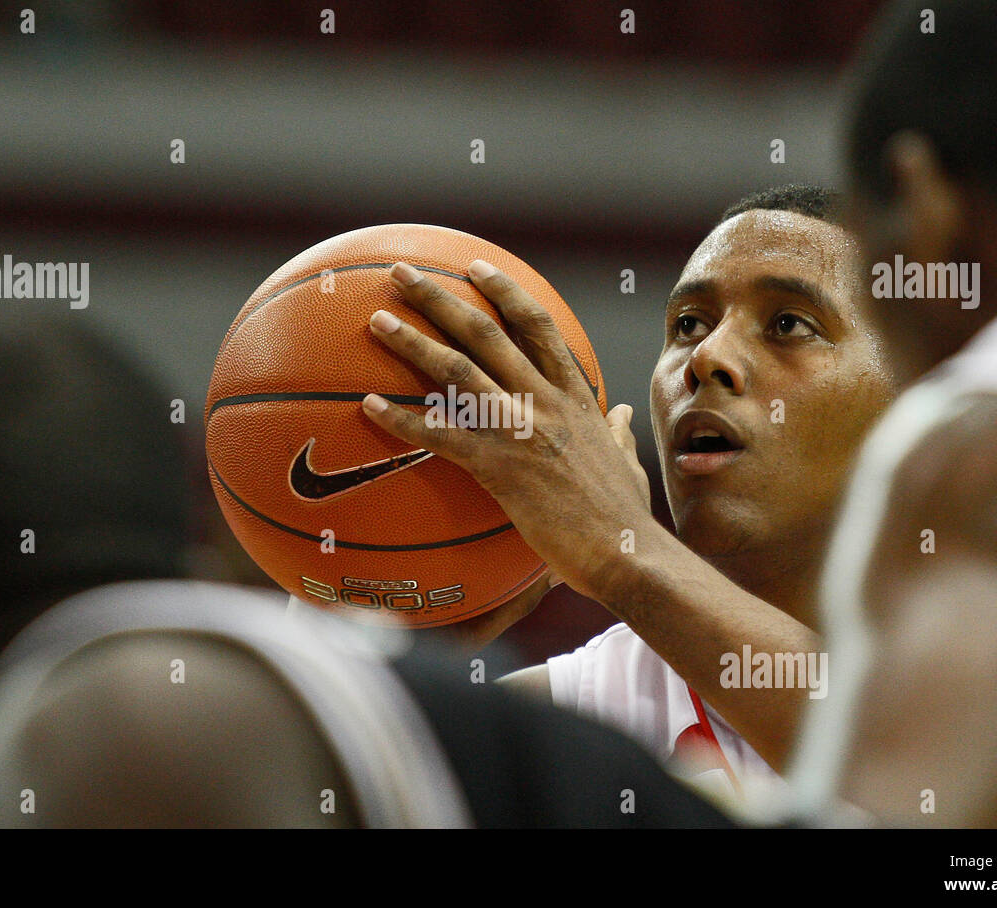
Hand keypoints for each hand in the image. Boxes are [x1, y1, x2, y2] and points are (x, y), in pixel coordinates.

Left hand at [361, 260, 653, 604]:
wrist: (625, 551)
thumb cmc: (624, 514)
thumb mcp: (626, 460)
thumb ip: (617, 432)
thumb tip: (619, 413)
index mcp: (573, 396)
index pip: (537, 326)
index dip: (504, 292)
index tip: (475, 267)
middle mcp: (544, 401)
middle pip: (485, 333)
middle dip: (440, 297)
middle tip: (402, 273)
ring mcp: (521, 431)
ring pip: (457, 372)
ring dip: (412, 342)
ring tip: (376, 320)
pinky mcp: (500, 468)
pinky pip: (441, 436)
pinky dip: (402, 419)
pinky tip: (369, 406)